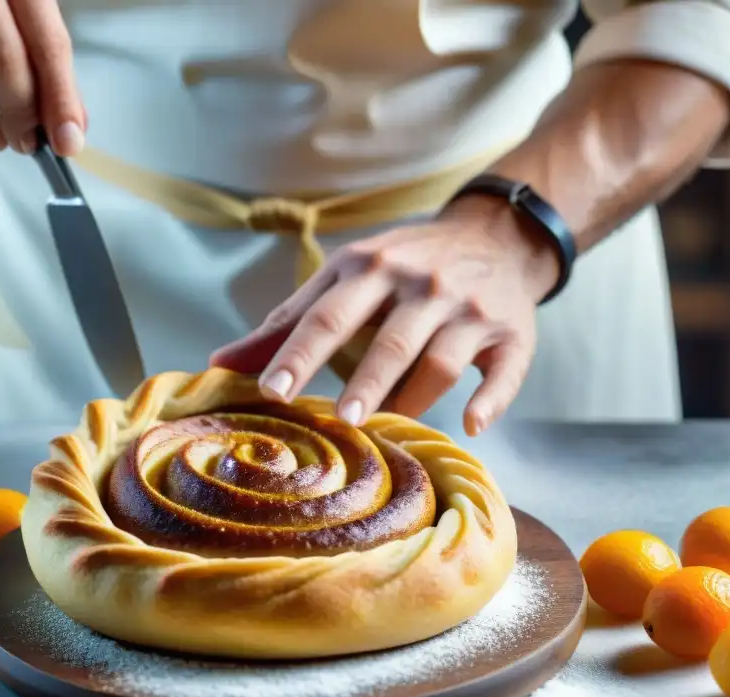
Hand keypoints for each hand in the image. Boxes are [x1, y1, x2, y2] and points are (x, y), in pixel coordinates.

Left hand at [211, 196, 560, 435]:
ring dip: (414, 397)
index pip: (328, 315)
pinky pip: (504, 371)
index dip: (299, 355)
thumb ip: (287, 322)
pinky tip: (472, 424)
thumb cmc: (400, 266)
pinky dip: (491, 399)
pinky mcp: (511, 333)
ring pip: (442, 361)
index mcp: (370, 267)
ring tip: (387, 427)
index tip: (271, 392)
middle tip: (341, 418)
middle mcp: (421, 284)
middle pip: (390, 339)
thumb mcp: (344, 278)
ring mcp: (469, 309)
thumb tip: (217, 363)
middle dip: (365, 380)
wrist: (493, 236)